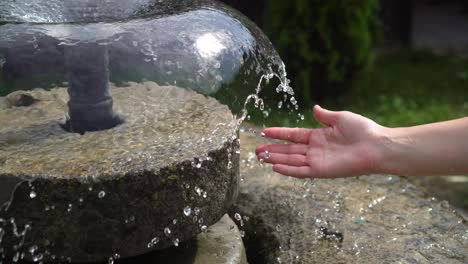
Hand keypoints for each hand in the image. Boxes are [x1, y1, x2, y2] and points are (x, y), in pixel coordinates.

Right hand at [256, 105, 386, 177]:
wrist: (376, 145)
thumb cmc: (362, 130)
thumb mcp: (341, 118)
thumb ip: (325, 116)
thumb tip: (314, 108)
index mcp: (318, 136)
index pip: (293, 135)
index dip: (279, 133)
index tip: (265, 131)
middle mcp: (315, 149)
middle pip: (288, 150)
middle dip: (272, 149)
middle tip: (256, 150)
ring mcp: (317, 160)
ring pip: (290, 160)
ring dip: (275, 159)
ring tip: (259, 157)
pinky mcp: (321, 170)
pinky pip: (300, 170)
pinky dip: (288, 169)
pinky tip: (274, 167)